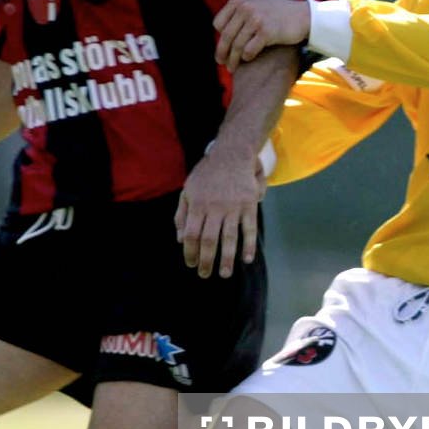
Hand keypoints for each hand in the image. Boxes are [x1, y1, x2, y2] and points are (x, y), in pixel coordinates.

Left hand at [175, 146, 265, 278]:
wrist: (232, 154)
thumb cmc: (207, 174)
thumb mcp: (187, 190)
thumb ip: (181, 214)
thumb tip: (179, 239)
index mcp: (197, 204)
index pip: (191, 234)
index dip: (190, 251)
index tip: (191, 263)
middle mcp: (214, 208)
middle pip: (209, 240)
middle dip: (206, 260)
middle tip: (204, 275)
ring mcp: (233, 207)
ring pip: (229, 238)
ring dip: (227, 259)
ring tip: (225, 274)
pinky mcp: (249, 205)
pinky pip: (249, 228)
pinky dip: (249, 245)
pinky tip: (247, 259)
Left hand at [213, 0, 309, 71]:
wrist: (302, 16)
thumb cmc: (277, 15)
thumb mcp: (255, 7)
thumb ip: (238, 17)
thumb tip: (221, 38)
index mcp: (239, 0)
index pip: (218, 23)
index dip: (219, 38)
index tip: (223, 48)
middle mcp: (245, 7)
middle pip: (225, 36)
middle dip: (222, 53)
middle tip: (222, 63)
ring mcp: (255, 19)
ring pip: (236, 45)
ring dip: (233, 60)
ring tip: (232, 68)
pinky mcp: (266, 32)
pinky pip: (249, 50)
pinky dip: (247, 58)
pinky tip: (249, 60)